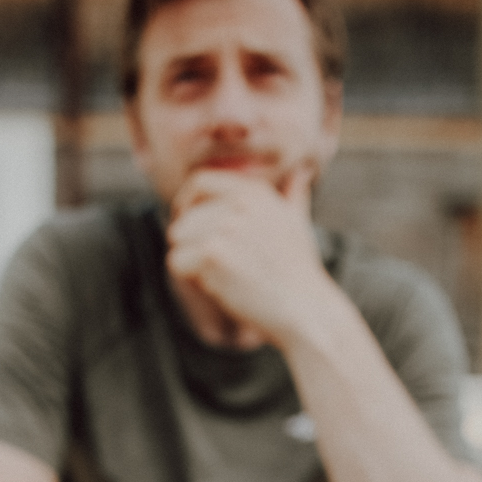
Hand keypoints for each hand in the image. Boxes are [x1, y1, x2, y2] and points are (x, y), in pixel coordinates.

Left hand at [166, 166, 329, 345]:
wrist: (305, 308)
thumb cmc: (300, 273)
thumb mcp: (298, 223)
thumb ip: (293, 196)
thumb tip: (301, 173)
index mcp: (255, 192)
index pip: (200, 182)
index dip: (185, 202)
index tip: (185, 222)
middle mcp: (239, 203)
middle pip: (184, 217)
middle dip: (190, 244)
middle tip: (215, 267)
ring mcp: (225, 227)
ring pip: (177, 240)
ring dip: (191, 263)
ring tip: (223, 276)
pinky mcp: (213, 254)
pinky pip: (177, 262)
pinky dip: (190, 280)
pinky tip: (219, 286)